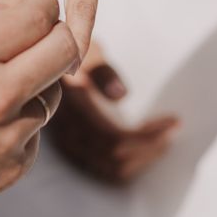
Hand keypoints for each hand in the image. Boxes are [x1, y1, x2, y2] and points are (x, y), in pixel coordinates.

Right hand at [0, 0, 78, 216]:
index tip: (34, 2)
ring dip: (36, 78)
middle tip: (32, 34)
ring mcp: (8, 140)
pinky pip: (34, 131)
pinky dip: (19, 119)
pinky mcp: (11, 170)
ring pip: (54, 92)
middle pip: (64, 48)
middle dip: (54, 32)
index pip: (41, 11)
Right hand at [50, 42, 178, 183]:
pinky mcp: (74, 147)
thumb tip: (121, 95)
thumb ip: (102, 70)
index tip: (174, 120)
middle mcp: (69, 134)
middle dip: (152, 147)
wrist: (42, 55)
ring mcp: (70, 144)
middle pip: (118, 161)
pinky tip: (144, 140)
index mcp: (73, 111)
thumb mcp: (86, 49)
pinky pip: (108, 168)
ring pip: (114, 169)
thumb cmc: (71, 47)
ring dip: (144, 156)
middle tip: (172, 127)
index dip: (149, 137)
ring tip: (163, 135)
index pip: (117, 142)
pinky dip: (132, 160)